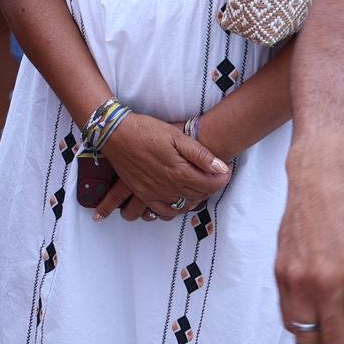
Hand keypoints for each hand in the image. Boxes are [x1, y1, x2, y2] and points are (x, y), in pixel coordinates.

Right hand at [94, 113, 229, 220]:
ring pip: (182, 206)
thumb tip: (221, 168)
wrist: (116, 134)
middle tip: (215, 175)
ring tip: (199, 187)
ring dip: (195, 199)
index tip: (227, 170)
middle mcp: (168, 188)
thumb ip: (200, 155)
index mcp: (180, 173)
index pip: (211, 185)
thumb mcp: (176, 136)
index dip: (223, 179)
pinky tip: (177, 203)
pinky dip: (173, 211)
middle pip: (199, 195)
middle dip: (211, 187)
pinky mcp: (143, 195)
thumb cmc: (147, 130)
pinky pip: (161, 212)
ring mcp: (155, 194)